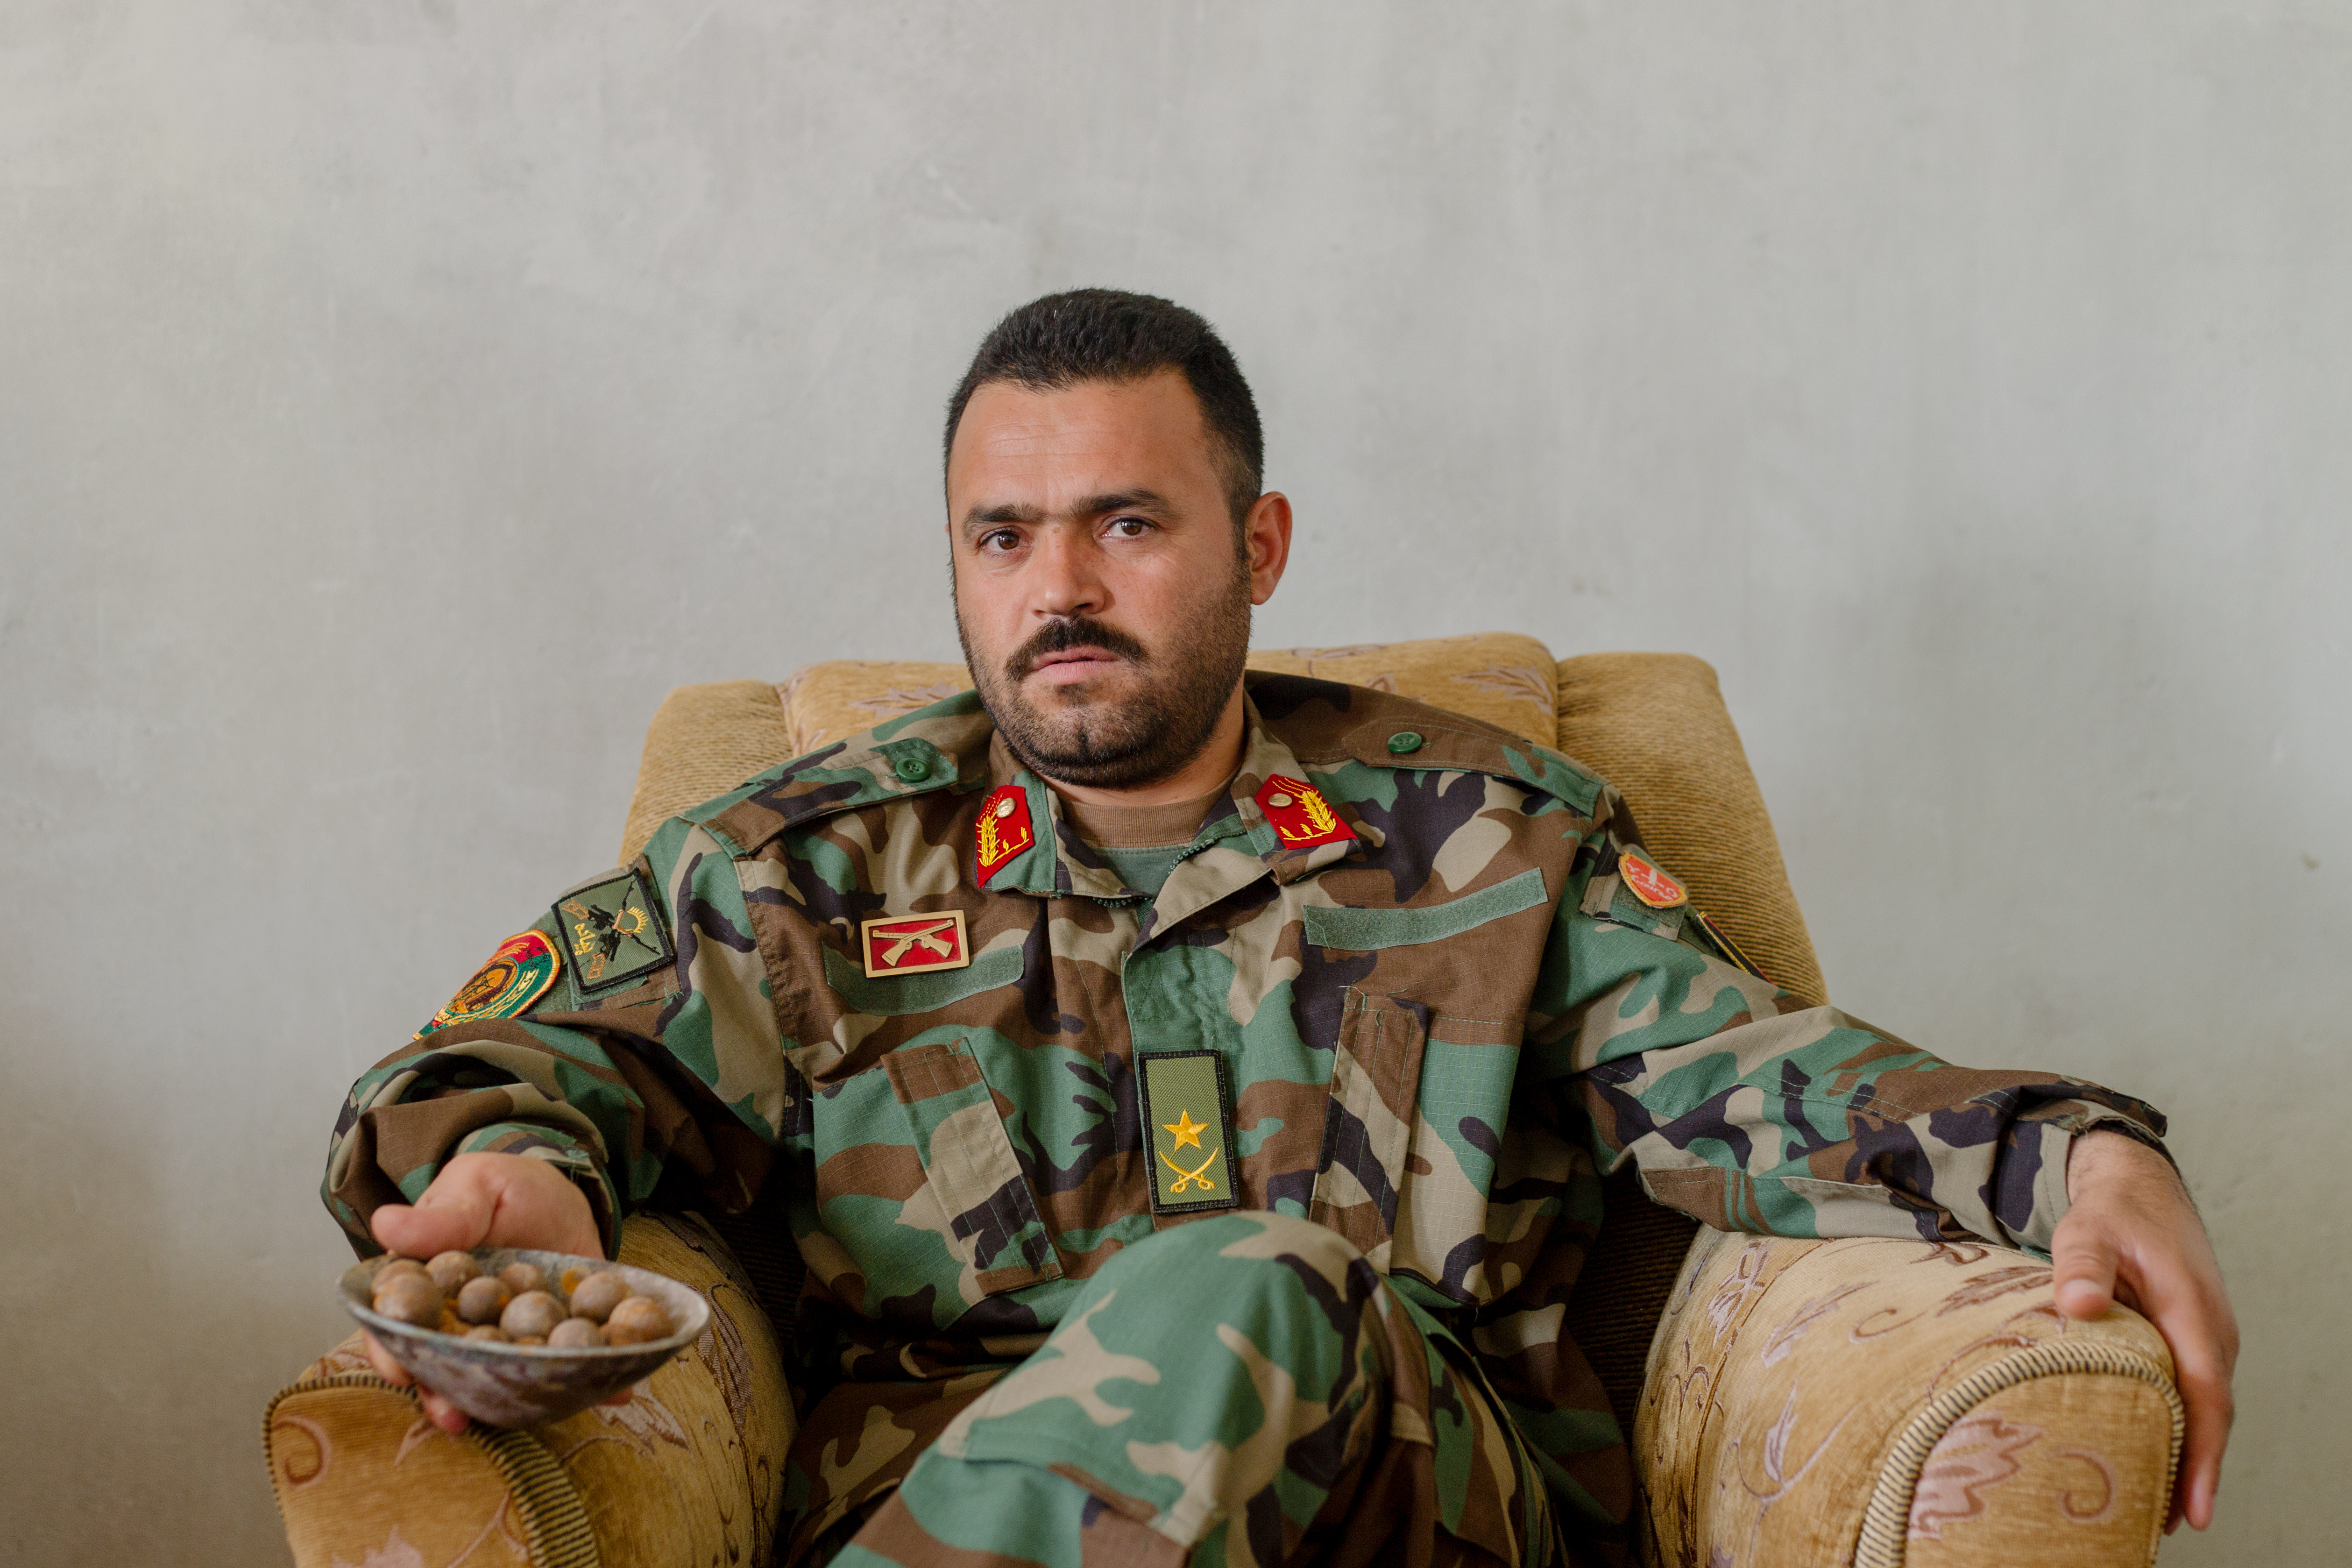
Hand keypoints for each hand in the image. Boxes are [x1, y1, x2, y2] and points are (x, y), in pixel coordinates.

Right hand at [363, 1152, 615, 1431]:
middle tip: (455, 1416)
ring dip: (510, 1403)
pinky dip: (588, 1384)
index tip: (400, 1369)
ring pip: (499, 1381)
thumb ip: (443, 1217)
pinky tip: (613, 1393)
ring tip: (528, 1413)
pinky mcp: (552, 1342)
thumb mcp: (475, 1188)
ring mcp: (507, 1340)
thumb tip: (386, 1224)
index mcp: (425, 1292)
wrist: (561, 1195)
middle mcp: (459, 1328)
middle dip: (443, 1396)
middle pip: (441, 1369)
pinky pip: (566, 1368)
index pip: (395, 1327)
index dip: (392, 1350)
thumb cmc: (502, 1188)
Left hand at [2053, 1129, 2236, 1533]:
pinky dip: (2179, 1428)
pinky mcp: (2189, 1340)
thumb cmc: (2113, 1213)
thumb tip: (2077, 1303)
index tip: (2193, 1506)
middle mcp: (2209, 1333)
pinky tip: (2152, 1457)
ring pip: (2201, 1409)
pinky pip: (2190, 1393)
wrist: (2138, 1188)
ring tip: (2155, 1511)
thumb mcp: (2089, 1229)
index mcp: (2192, 1312)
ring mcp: (2203, 1339)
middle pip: (2208, 1416)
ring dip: (2185, 1456)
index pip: (2206, 1395)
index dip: (2202, 1454)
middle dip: (2193, 1473)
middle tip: (2163, 1527)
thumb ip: (2082, 1264)